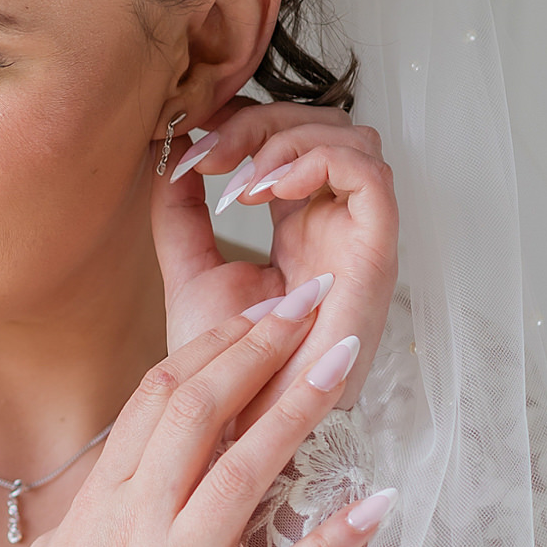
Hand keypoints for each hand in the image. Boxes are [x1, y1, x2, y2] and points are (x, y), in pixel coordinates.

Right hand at [5, 299, 394, 546]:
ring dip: (295, 410)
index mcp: (102, 497)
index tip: (260, 307)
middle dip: (258, 348)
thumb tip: (135, 458)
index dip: (215, 342)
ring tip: (343, 359)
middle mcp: (137, 522)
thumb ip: (104, 500)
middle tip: (308, 303)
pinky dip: (329, 540)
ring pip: (239, 473)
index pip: (158, 394)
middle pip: (198, 410)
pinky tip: (377, 505)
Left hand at [153, 100, 398, 420]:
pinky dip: (317, 161)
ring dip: (286, 139)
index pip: (287, 136)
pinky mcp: (375, 253)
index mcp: (295, 223)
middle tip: (206, 155)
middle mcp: (331, 222)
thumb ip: (181, 215)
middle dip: (258, 121)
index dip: (239, 123)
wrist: (242, 424)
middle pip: (321, 124)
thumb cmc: (224, 367)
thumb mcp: (191, 273)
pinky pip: (370, 176)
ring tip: (239, 184)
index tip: (184, 147)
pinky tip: (265, 190)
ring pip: (351, 137)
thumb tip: (172, 156)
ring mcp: (356, 236)